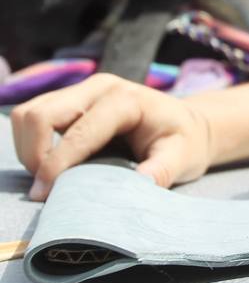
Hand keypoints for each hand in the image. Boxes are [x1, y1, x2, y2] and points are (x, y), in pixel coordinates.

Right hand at [11, 74, 213, 201]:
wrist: (186, 125)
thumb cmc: (184, 142)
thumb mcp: (182, 157)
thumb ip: (161, 171)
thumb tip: (138, 186)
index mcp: (126, 100)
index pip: (76, 132)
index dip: (56, 165)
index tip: (46, 194)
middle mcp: (99, 87)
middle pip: (40, 115)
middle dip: (35, 155)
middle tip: (47, 186)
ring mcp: (82, 90)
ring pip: (29, 115)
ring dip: (29, 149)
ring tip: (50, 176)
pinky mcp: (70, 100)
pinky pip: (32, 118)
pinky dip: (31, 143)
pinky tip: (51, 164)